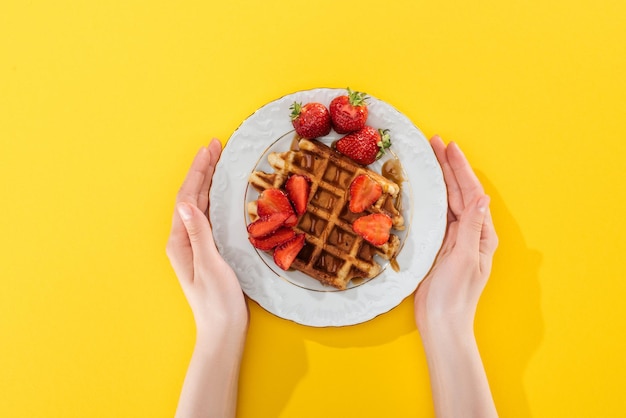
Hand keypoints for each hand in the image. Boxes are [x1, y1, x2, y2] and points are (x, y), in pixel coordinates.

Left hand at [166, 138, 247, 336]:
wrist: (222, 329)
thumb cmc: (218, 301)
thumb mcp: (211, 265)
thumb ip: (200, 234)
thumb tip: (187, 202)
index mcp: (181, 241)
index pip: (187, 197)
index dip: (198, 171)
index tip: (210, 149)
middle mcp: (183, 240)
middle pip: (190, 197)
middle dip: (201, 170)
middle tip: (214, 146)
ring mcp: (193, 245)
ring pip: (198, 204)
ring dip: (206, 181)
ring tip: (216, 160)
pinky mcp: (205, 250)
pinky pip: (206, 215)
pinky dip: (212, 197)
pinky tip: (219, 191)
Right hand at [414, 135, 497, 331]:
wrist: (441, 321)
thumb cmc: (455, 295)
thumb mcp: (465, 259)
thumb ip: (472, 227)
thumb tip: (482, 197)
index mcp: (481, 234)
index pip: (471, 193)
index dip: (460, 169)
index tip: (449, 147)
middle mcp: (471, 233)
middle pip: (460, 192)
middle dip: (449, 167)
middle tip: (435, 143)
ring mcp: (455, 239)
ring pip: (448, 201)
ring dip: (441, 179)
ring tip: (431, 158)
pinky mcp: (440, 246)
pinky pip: (438, 215)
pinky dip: (432, 198)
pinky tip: (426, 188)